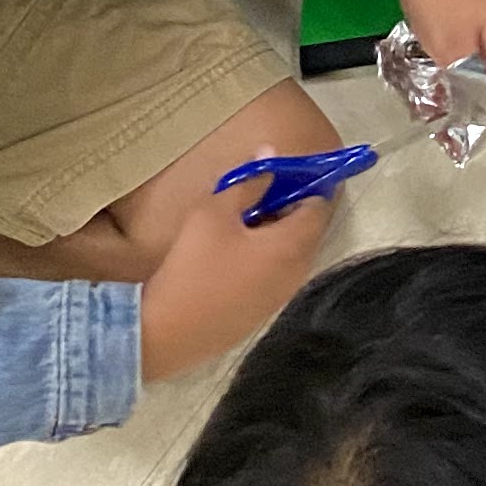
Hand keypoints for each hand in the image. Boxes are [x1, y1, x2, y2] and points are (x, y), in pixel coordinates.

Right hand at [141, 168, 339, 381]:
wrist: (167, 332)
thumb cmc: (193, 266)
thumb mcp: (214, 212)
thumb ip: (247, 182)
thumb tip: (270, 154)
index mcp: (293, 246)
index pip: (318, 206)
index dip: (307, 184)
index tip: (286, 171)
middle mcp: (297, 273)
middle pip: (307, 231)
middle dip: (288, 208)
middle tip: (256, 194)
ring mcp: (281, 297)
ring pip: (290, 254)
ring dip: (274, 234)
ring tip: (240, 222)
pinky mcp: (262, 313)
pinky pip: (275, 275)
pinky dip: (264, 258)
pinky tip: (232, 255)